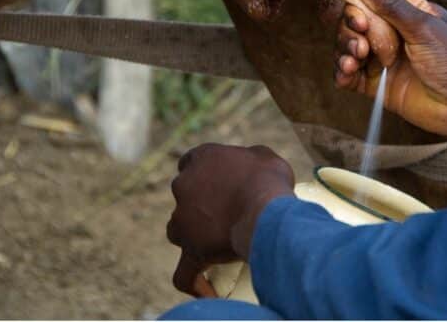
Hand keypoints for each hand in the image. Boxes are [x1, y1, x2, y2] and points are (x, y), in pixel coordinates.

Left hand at [166, 143, 294, 295]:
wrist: (265, 211)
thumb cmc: (268, 181)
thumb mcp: (265, 157)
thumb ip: (251, 158)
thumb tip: (253, 168)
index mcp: (201, 158)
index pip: (191, 162)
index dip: (202, 172)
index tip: (217, 181)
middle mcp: (184, 184)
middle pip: (185, 194)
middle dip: (199, 203)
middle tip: (226, 213)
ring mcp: (182, 218)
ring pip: (178, 229)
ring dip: (191, 235)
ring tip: (216, 245)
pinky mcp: (189, 248)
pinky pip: (184, 271)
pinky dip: (192, 280)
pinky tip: (204, 289)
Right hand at [335, 0, 446, 148]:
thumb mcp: (425, 27)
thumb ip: (390, 5)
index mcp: (406, 14)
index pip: (368, 1)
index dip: (355, 8)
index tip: (359, 21)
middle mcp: (392, 34)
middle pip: (353, 25)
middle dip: (349, 33)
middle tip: (361, 46)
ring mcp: (384, 60)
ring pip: (348, 48)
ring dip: (343, 51)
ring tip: (354, 61)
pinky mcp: (378, 86)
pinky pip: (350, 76)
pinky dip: (342, 74)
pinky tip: (347, 74)